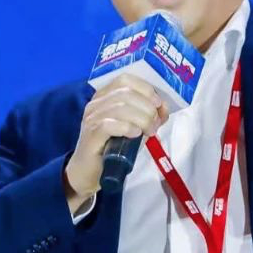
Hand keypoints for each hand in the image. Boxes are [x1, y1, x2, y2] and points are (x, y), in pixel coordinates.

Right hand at [63, 75, 168, 213]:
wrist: (88, 173)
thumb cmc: (112, 148)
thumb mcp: (133, 128)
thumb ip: (147, 116)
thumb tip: (164, 108)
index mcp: (104, 96)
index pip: (125, 79)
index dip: (145, 89)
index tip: (158, 104)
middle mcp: (96, 104)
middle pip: (126, 93)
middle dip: (147, 107)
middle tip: (155, 124)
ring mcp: (91, 118)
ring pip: (120, 108)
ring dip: (141, 119)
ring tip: (149, 132)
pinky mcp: (90, 135)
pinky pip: (109, 124)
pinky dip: (127, 127)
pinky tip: (135, 135)